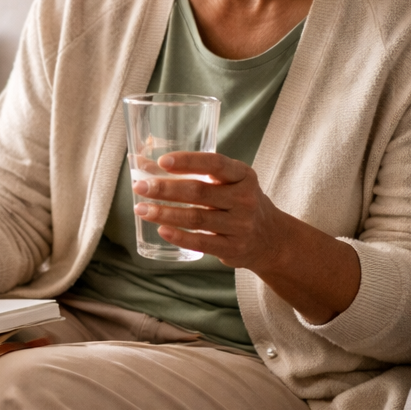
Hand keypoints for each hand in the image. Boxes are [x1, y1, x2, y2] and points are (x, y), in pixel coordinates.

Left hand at [131, 151, 360, 322]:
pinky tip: (160, 229)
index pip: (215, 164)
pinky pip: (202, 243)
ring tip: (141, 209)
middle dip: (165, 189)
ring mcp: (240, 225)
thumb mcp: (226, 182)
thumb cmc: (237, 202)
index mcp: (243, 175)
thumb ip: (191, 172)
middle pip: (199, 192)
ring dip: (165, 213)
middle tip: (140, 187)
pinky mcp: (233, 248)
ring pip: (197, 218)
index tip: (162, 161)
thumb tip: (143, 164)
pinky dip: (179, 236)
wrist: (271, 238)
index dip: (188, 161)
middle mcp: (244, 199)